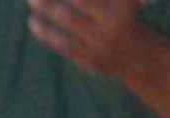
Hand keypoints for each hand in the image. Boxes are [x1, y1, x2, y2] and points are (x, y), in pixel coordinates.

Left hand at [26, 0, 153, 78]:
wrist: (138, 58)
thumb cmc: (126, 17)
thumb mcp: (122, 3)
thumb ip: (99, 0)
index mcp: (122, 5)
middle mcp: (111, 23)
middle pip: (79, 3)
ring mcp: (100, 43)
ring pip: (69, 24)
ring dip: (47, 12)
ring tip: (30, 0)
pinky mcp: (90, 60)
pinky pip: (64, 45)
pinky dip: (47, 34)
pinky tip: (33, 22)